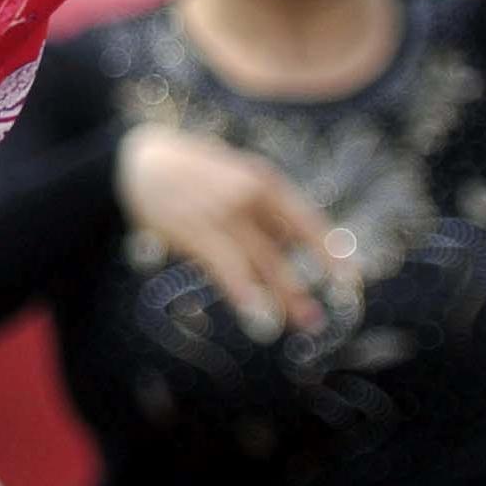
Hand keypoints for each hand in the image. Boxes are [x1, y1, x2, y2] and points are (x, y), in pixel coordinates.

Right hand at [118, 124, 351, 337]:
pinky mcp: (197, 232)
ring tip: (294, 325)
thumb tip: (286, 245)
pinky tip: (256, 315)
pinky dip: (244, 294)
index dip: (329, 252)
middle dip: (299, 290)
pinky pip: (228, 269)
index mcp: (265, 180)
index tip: (348, 279)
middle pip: (284, 252)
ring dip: (280, 299)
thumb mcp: (235, 174)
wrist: (137, 160)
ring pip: (261, 265)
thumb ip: (261, 208)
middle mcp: (250, 196)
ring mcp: (223, 215)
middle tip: (315, 321)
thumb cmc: (189, 169)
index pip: (307, 221)